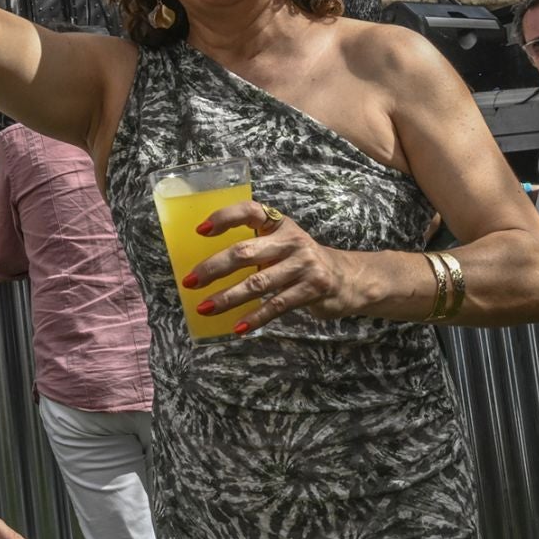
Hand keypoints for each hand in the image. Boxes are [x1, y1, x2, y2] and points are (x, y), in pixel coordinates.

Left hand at [188, 200, 361, 334]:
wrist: (348, 278)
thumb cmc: (301, 261)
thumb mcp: (282, 244)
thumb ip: (255, 247)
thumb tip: (207, 267)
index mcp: (279, 224)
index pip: (250, 211)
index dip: (224, 217)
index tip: (201, 231)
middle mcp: (292, 240)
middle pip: (245, 252)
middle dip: (214, 268)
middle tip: (190, 281)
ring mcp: (303, 264)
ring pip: (257, 283)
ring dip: (227, 297)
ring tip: (205, 308)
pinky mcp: (312, 288)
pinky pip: (276, 305)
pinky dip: (255, 318)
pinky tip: (237, 327)